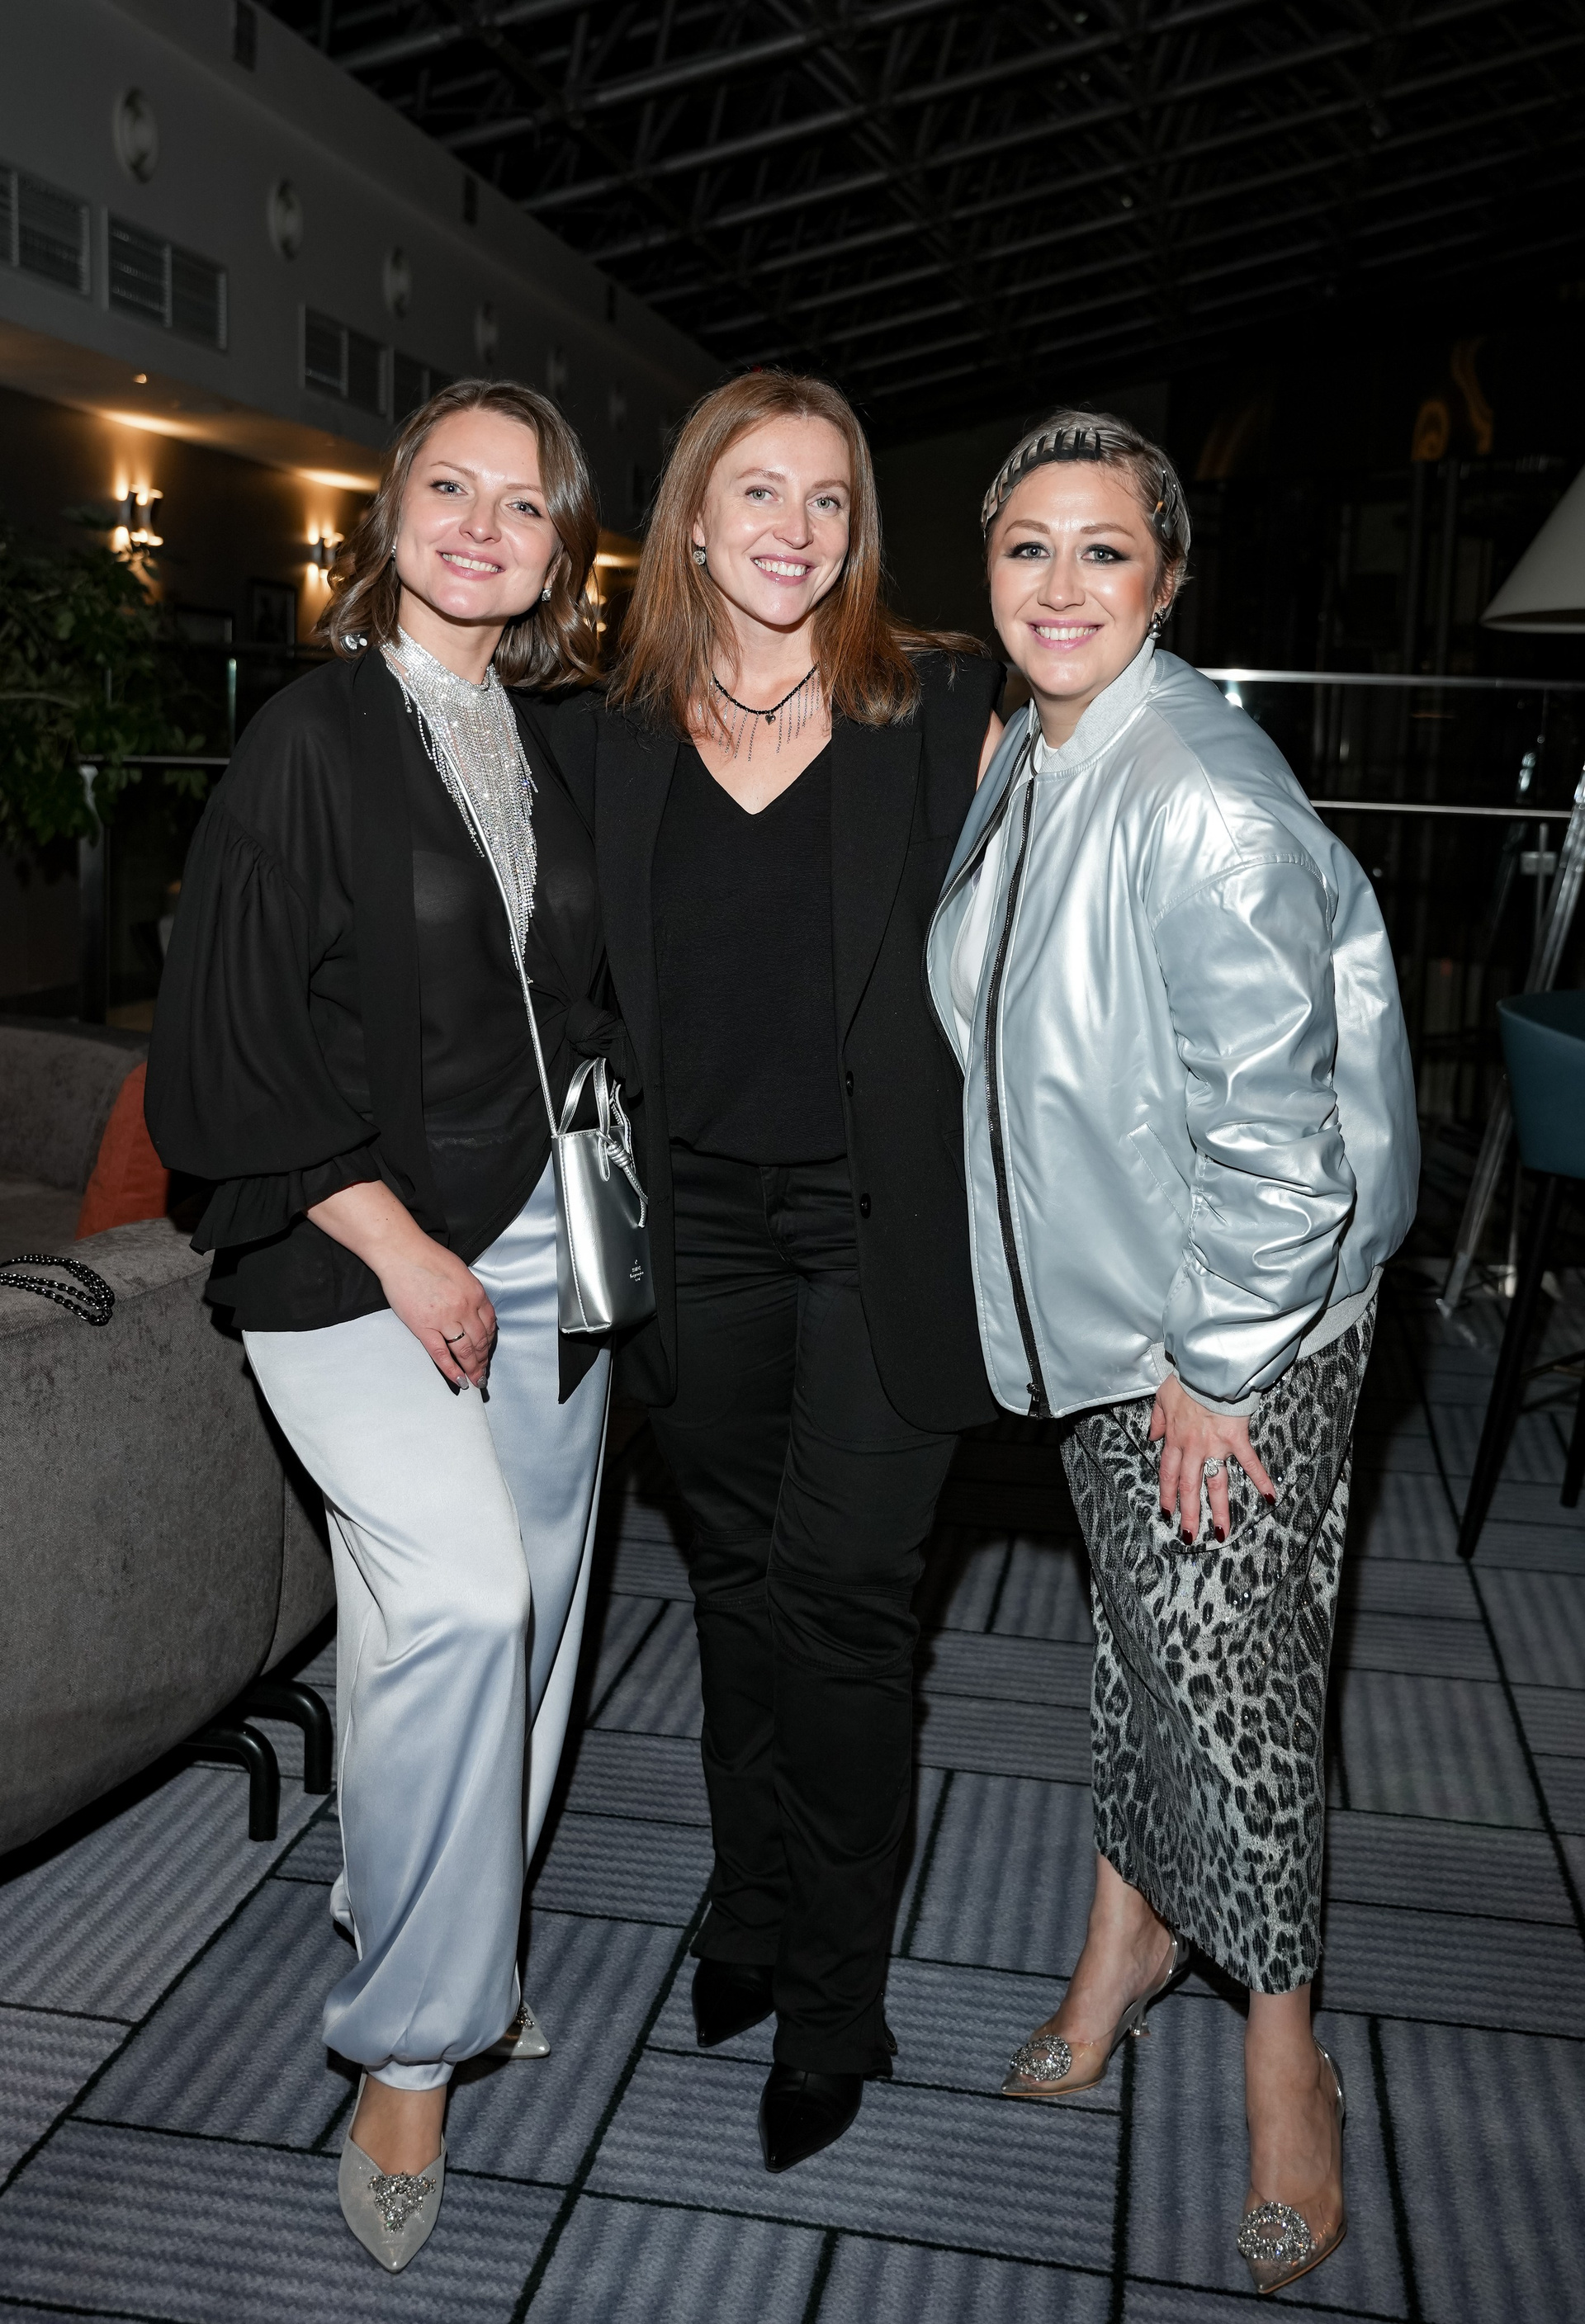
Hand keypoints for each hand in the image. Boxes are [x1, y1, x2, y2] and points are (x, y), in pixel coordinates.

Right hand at [380, 1240, 496, 1388]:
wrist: (402, 1253)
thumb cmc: (427, 1257)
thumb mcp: (460, 1271)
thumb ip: (470, 1293)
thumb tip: (475, 1312)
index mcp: (475, 1293)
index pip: (490, 1325)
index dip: (489, 1343)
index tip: (488, 1352)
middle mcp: (464, 1308)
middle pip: (480, 1341)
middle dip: (483, 1360)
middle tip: (483, 1373)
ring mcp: (445, 1319)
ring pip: (465, 1351)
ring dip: (472, 1369)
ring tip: (474, 1380)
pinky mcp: (424, 1327)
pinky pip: (442, 1355)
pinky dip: (451, 1370)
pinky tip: (458, 1380)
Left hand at [1149, 1372, 1275, 1545]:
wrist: (1208, 1368)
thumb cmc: (1186, 1380)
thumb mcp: (1161, 1397)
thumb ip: (1157, 1419)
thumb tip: (1151, 1436)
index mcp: (1174, 1439)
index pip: (1167, 1474)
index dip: (1167, 1495)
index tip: (1167, 1513)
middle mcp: (1193, 1448)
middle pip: (1189, 1487)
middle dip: (1188, 1514)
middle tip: (1189, 1536)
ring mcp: (1215, 1446)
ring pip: (1215, 1484)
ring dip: (1218, 1510)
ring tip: (1220, 1533)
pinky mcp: (1236, 1439)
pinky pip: (1249, 1463)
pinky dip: (1261, 1480)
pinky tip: (1269, 1498)